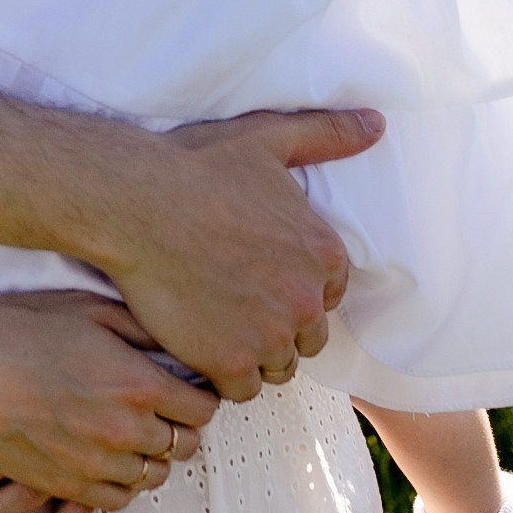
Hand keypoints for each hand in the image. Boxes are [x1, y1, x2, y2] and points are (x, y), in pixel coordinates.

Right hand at [0, 293, 217, 506]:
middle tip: (164, 406)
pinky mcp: (67, 486)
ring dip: (151, 454)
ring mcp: (96, 465)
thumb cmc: (16, 329)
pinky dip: (123, 481)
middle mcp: (125, 431)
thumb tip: (179, 345)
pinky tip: (110, 457)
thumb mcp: (87, 309)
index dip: (200, 394)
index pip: (202, 407)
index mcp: (138, 384)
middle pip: (184, 445)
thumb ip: (142, 330)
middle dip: (180, 425)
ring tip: (134, 430)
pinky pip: (119, 500)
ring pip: (153, 476)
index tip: (188, 385)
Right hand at [76, 109, 382, 398]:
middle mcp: (307, 301)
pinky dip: (222, 376)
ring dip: (253, 355)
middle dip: (277, 327)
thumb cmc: (196, 168)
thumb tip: (376, 122)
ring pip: (276, 367)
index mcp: (323, 254)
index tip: (259, 279)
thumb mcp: (267, 139)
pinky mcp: (229, 362)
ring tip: (217, 329)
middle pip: (306, 337)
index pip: (326, 296)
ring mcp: (270, 336)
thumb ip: (327, 135)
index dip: (292, 290)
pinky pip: (241, 390)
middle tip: (235, 306)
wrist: (136, 203)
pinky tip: (199, 346)